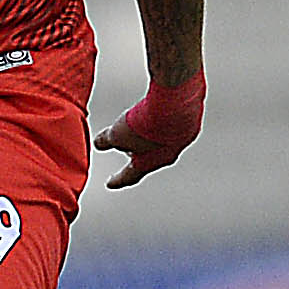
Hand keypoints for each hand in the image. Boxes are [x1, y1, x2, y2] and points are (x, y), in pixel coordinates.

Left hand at [95, 74, 203, 188]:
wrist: (175, 105)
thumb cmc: (147, 124)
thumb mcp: (117, 133)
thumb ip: (107, 140)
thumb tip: (99, 144)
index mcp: (148, 163)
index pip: (130, 175)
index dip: (117, 179)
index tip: (110, 183)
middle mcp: (167, 155)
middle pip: (149, 158)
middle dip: (137, 153)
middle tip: (127, 149)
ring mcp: (180, 139)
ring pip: (162, 141)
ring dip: (150, 135)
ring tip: (142, 125)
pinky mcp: (190, 123)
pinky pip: (173, 125)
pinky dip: (162, 121)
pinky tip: (158, 112)